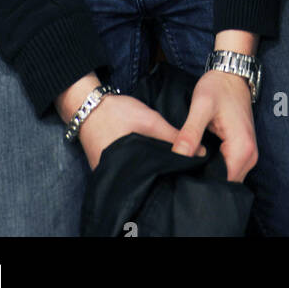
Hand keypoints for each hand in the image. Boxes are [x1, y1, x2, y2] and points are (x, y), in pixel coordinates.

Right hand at [78, 92, 205, 172]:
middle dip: (161, 176)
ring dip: (149, 172)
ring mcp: (108, 175)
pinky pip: (126, 173)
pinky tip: (148, 162)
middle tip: (177, 169)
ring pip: (136, 178)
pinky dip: (137, 168)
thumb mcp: (150, 120)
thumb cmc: (118, 112)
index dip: (171, 176)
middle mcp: (116, 177)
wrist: (88, 105)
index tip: (185, 171)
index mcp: (127, 168)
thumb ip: (173, 135)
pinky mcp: (105, 170)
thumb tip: (201, 151)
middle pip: (146, 182)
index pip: (155, 179)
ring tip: (165, 165)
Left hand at [171, 70, 257, 181]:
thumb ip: (190, 133)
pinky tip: (200, 157)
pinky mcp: (243, 150)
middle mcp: (250, 156)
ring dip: (209, 173)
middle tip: (182, 169)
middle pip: (225, 183)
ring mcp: (248, 154)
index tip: (182, 173)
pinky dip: (214, 166)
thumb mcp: (201, 106)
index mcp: (242, 148)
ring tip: (189, 162)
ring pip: (227, 177)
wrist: (232, 73)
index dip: (200, 181)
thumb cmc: (218, 87)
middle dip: (204, 179)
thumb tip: (177, 157)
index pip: (221, 182)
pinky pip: (229, 168)